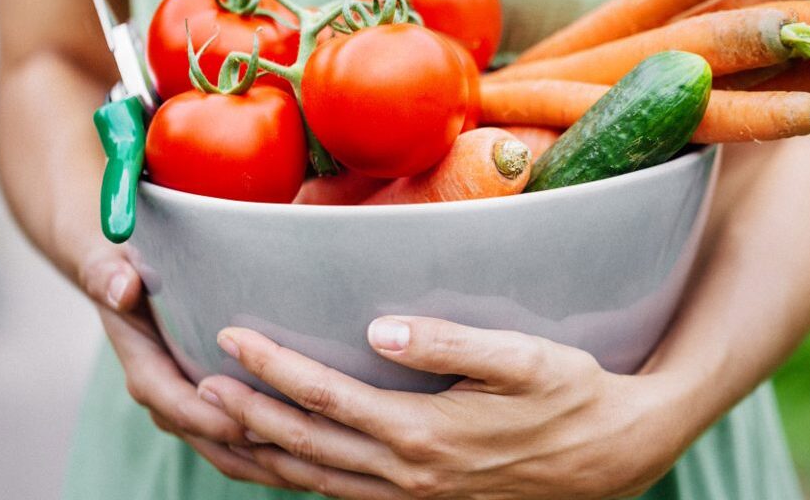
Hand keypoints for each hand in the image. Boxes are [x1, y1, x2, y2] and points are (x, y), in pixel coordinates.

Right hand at [78, 243, 299, 488]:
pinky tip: (314, 455)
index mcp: (145, 367)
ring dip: (268, 462)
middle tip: (302, 452)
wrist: (122, 281)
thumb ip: (109, 275)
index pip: (176, 405)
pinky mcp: (212, 406)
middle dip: (252, 452)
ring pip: (228, 450)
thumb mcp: (111, 263)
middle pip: (209, 439)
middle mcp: (166, 397)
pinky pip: (241, 442)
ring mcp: (189, 407)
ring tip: (317, 464)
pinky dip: (272, 454)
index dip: (213, 419)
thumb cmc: (125, 268)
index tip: (252, 425)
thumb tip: (121, 288)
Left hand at [197, 317, 695, 498]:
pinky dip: (298, 477)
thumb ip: (449, 344)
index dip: (275, 368)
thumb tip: (379, 327)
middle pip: (306, 446)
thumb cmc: (571, 395)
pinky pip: (341, 495)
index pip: (328, 398)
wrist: (611, 457)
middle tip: (197, 385)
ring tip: (217, 424)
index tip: (233, 336)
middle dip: (247, 414)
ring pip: (315, 481)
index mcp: (425, 433)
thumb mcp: (524, 359)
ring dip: (261, 453)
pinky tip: (280, 458)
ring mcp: (411, 496)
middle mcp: (408, 474)